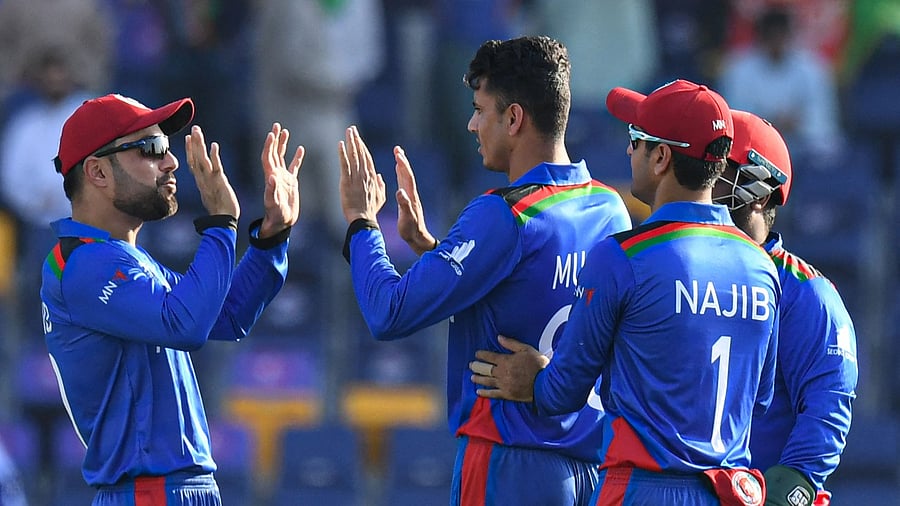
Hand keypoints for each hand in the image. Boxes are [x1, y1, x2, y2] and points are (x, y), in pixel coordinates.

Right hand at [184, 125, 239, 218]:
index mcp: (201, 181)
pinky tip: (214, 145)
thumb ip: (208, 186)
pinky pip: (215, 167)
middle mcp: (203, 179)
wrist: (223, 221)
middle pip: (195, 158)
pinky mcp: (219, 182)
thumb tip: (206, 182)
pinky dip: (214, 156)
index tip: (188, 138)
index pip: (193, 162)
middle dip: (194, 142)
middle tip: (194, 128)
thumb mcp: (211, 195)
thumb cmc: (220, 210)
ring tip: (197, 131)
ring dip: (199, 145)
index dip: (190, 150)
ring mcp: (210, 180)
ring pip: (202, 159)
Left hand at [259, 123, 303, 237]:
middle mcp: (275, 174)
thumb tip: (272, 177)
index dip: (268, 145)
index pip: (267, 157)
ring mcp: (283, 177)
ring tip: (285, 131)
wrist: (282, 222)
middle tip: (276, 126)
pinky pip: (293, 166)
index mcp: (270, 177)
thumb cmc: (276, 215)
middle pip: (273, 153)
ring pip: (281, 156)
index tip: (271, 134)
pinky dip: (296, 157)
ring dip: (283, 144)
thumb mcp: (273, 203)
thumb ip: (272, 191)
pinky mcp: (291, 182)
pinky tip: (300, 149)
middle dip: (274, 139)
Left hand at [338, 126, 385, 222]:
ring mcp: (356, 177)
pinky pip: (344, 164)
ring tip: (348, 131)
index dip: (363, 147)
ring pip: (354, 155)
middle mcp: (365, 174)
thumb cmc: (371, 210)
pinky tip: (340, 144)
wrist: (363, 218)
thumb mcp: (380, 198)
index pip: (368, 158)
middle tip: (352, 129)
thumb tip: (380, 176)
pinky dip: (342, 153)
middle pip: (361, 153)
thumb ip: (381, 186)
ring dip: (351, 142)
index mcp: (373, 177)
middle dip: (357, 140)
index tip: (359, 138)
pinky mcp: (346, 181)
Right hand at [394, 146, 436, 254]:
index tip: (398, 154)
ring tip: (398, 154)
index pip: (407, 178)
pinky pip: (403, 183)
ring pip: (405, 177)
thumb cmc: (411, 229)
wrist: (417, 237)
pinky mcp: (407, 199)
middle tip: (397, 149)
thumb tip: (399, 192)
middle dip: (402, 161)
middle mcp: (411, 194)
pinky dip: (400, 174)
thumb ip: (404, 205)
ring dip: (402, 165)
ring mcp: (410, 196)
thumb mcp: (406, 218)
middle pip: (407, 174)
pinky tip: (398, 170)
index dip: (403, 166)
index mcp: (410, 197)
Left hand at [469, 335, 549, 401]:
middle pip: (485, 369)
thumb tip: (499, 337)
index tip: (477, 354)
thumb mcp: (526, 349)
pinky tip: (479, 392)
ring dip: (478, 378)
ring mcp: (504, 384)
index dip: (482, 355)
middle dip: (477, 366)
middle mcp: (502, 373)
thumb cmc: (538, 364)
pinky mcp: (507, 394)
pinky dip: (485, 393)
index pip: (490, 357)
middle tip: (471, 365)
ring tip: (472, 377)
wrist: (546, 383)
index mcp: (506, 361)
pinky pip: (493, 394)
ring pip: (487, 381)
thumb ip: (511, 344)